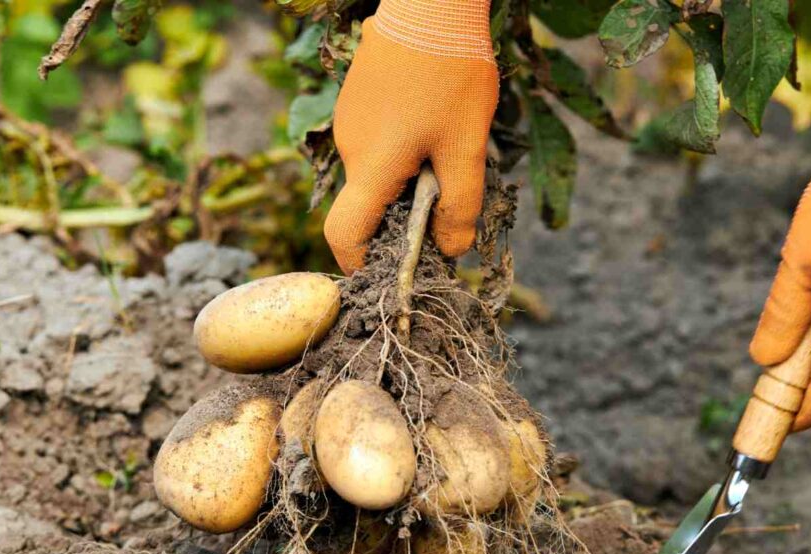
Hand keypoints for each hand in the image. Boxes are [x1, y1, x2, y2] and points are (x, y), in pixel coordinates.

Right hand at [323, 1, 497, 274]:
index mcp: (371, 166)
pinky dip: (401, 152)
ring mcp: (349, 123)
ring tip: (444, 147)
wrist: (430, 2)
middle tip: (447, 194)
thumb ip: (460, 206)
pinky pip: (374, 145)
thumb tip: (450, 250)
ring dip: (406, 179)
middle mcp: (349, 149)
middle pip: (367, 206)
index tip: (393, 269)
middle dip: (402, 215)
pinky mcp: (356, 103)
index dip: (362, 263)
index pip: (344, 236)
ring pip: (374, 174)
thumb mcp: (466, 146)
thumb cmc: (451, 72)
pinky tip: (430, 122)